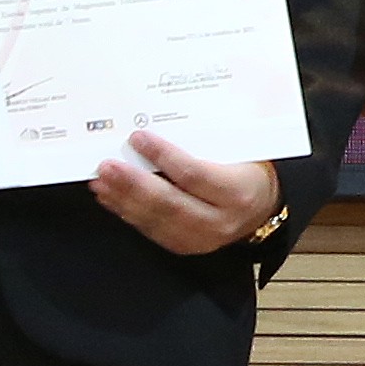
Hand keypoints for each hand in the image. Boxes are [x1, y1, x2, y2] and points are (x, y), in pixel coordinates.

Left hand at [92, 128, 285, 254]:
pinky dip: (127, 212)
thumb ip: (206, 140)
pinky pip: (151, 230)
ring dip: (123, 199)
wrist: (263, 207)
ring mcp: (201, 238)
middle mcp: (220, 220)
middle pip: (170, 203)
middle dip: (134, 183)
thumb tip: (161, 119)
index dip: (163, 156)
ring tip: (101, 180)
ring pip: (156, 219)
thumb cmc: (248, 170)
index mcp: (237, 191)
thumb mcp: (238, 150)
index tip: (138, 137)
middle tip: (107, 165)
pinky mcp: (184, 246)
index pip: (194, 174)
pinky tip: (111, 197)